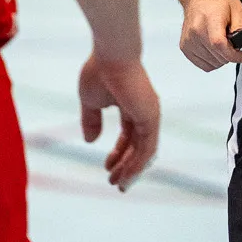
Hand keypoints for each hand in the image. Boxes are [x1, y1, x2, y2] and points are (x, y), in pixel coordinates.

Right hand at [77, 52, 159, 190]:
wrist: (110, 56)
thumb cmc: (99, 72)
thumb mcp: (90, 101)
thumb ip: (91, 121)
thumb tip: (91, 141)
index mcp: (131, 105)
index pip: (128, 135)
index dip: (119, 153)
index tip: (107, 167)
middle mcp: (144, 111)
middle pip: (138, 146)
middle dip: (127, 166)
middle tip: (116, 183)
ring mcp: (149, 114)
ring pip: (144, 151)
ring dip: (132, 170)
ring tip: (119, 185)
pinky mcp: (151, 118)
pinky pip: (147, 148)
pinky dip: (137, 164)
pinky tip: (126, 176)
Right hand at [177, 0, 241, 71]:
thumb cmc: (217, 2)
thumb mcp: (237, 10)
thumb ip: (241, 29)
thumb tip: (241, 45)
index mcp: (210, 19)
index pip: (219, 44)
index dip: (234, 55)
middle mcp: (196, 30)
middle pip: (217, 56)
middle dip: (230, 54)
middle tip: (232, 43)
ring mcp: (189, 40)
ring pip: (212, 64)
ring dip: (221, 58)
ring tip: (222, 44)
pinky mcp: (185, 47)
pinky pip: (203, 65)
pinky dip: (212, 61)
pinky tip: (214, 49)